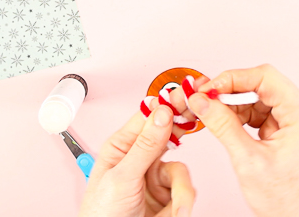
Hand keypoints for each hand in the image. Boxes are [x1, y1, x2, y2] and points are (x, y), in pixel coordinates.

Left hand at [79, 106, 194, 216]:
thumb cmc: (101, 215)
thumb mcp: (122, 177)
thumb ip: (144, 146)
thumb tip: (160, 114)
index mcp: (121, 147)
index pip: (147, 117)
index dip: (167, 103)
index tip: (185, 93)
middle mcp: (139, 158)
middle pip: (169, 135)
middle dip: (183, 131)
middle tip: (197, 117)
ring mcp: (154, 176)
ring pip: (181, 168)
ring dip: (181, 189)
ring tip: (176, 207)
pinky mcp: (168, 194)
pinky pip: (185, 188)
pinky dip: (183, 201)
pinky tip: (176, 212)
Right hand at [187, 65, 298, 216]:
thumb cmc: (288, 203)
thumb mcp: (248, 160)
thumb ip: (222, 125)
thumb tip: (203, 102)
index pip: (266, 78)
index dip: (234, 78)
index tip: (210, 87)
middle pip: (263, 86)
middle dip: (231, 92)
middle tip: (205, 99)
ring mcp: (298, 125)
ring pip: (260, 100)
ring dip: (234, 106)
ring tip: (213, 117)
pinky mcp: (290, 134)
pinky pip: (262, 115)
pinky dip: (242, 118)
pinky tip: (227, 126)